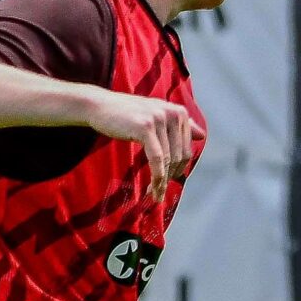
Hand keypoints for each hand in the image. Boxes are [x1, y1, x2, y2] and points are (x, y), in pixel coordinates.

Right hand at [86, 90, 200, 187]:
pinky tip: (153, 189)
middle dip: (171, 177)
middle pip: (180, 156)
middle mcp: (173, 113)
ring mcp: (160, 118)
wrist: (98, 105)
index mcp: (179, 112)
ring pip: (168, 159)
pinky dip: (157, 177)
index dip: (179, 168)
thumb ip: (179, 126)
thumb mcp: (156, 116)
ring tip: (156, 195)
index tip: (169, 182)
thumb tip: (202, 135)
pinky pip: (157, 159)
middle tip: (160, 192)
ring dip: (163, 181)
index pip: (186, 149)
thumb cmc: (126, 113)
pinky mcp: (146, 127)